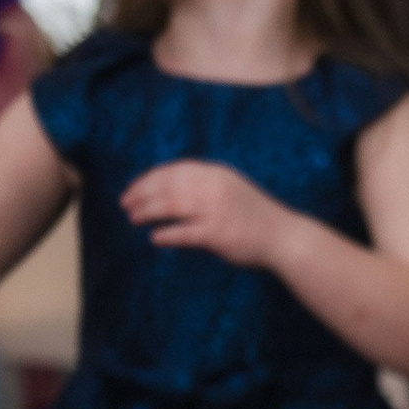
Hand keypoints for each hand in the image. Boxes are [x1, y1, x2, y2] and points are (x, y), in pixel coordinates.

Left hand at [121, 159, 291, 265]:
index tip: (133, 189)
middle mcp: (214, 188)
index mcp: (216, 173)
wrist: (283, 236)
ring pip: (170, 206)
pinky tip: (155, 238)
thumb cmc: (253, 215)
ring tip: (133, 218)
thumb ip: (202, 186)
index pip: (173, 170)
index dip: (149, 178)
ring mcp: (216, 210)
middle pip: (167, 186)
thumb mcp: (229, 188)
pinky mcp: (217, 234)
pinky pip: (183, 233)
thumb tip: (165, 191)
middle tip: (125, 204)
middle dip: (141, 194)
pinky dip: (166, 235)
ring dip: (147, 212)